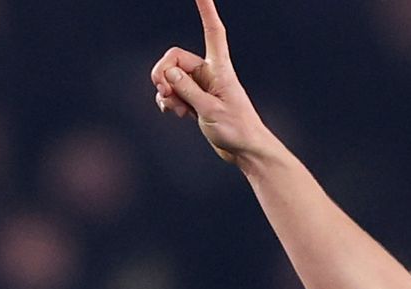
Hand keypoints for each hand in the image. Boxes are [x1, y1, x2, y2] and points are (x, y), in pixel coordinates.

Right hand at [151, 0, 274, 167]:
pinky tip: (174, 113)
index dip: (206, 10)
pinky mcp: (195, 100)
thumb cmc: (237, 130)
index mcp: (220, 69)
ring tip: (175, 109)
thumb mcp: (209, 110)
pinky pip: (172, 92)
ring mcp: (201, 87)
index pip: (213, 31)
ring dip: (165, 91)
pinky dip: (168, 101)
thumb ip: (186, 90)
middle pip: (174, 59)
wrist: (246, 152)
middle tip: (164, 92)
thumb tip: (167, 72)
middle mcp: (209, 73)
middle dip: (163, 74)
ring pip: (170, 77)